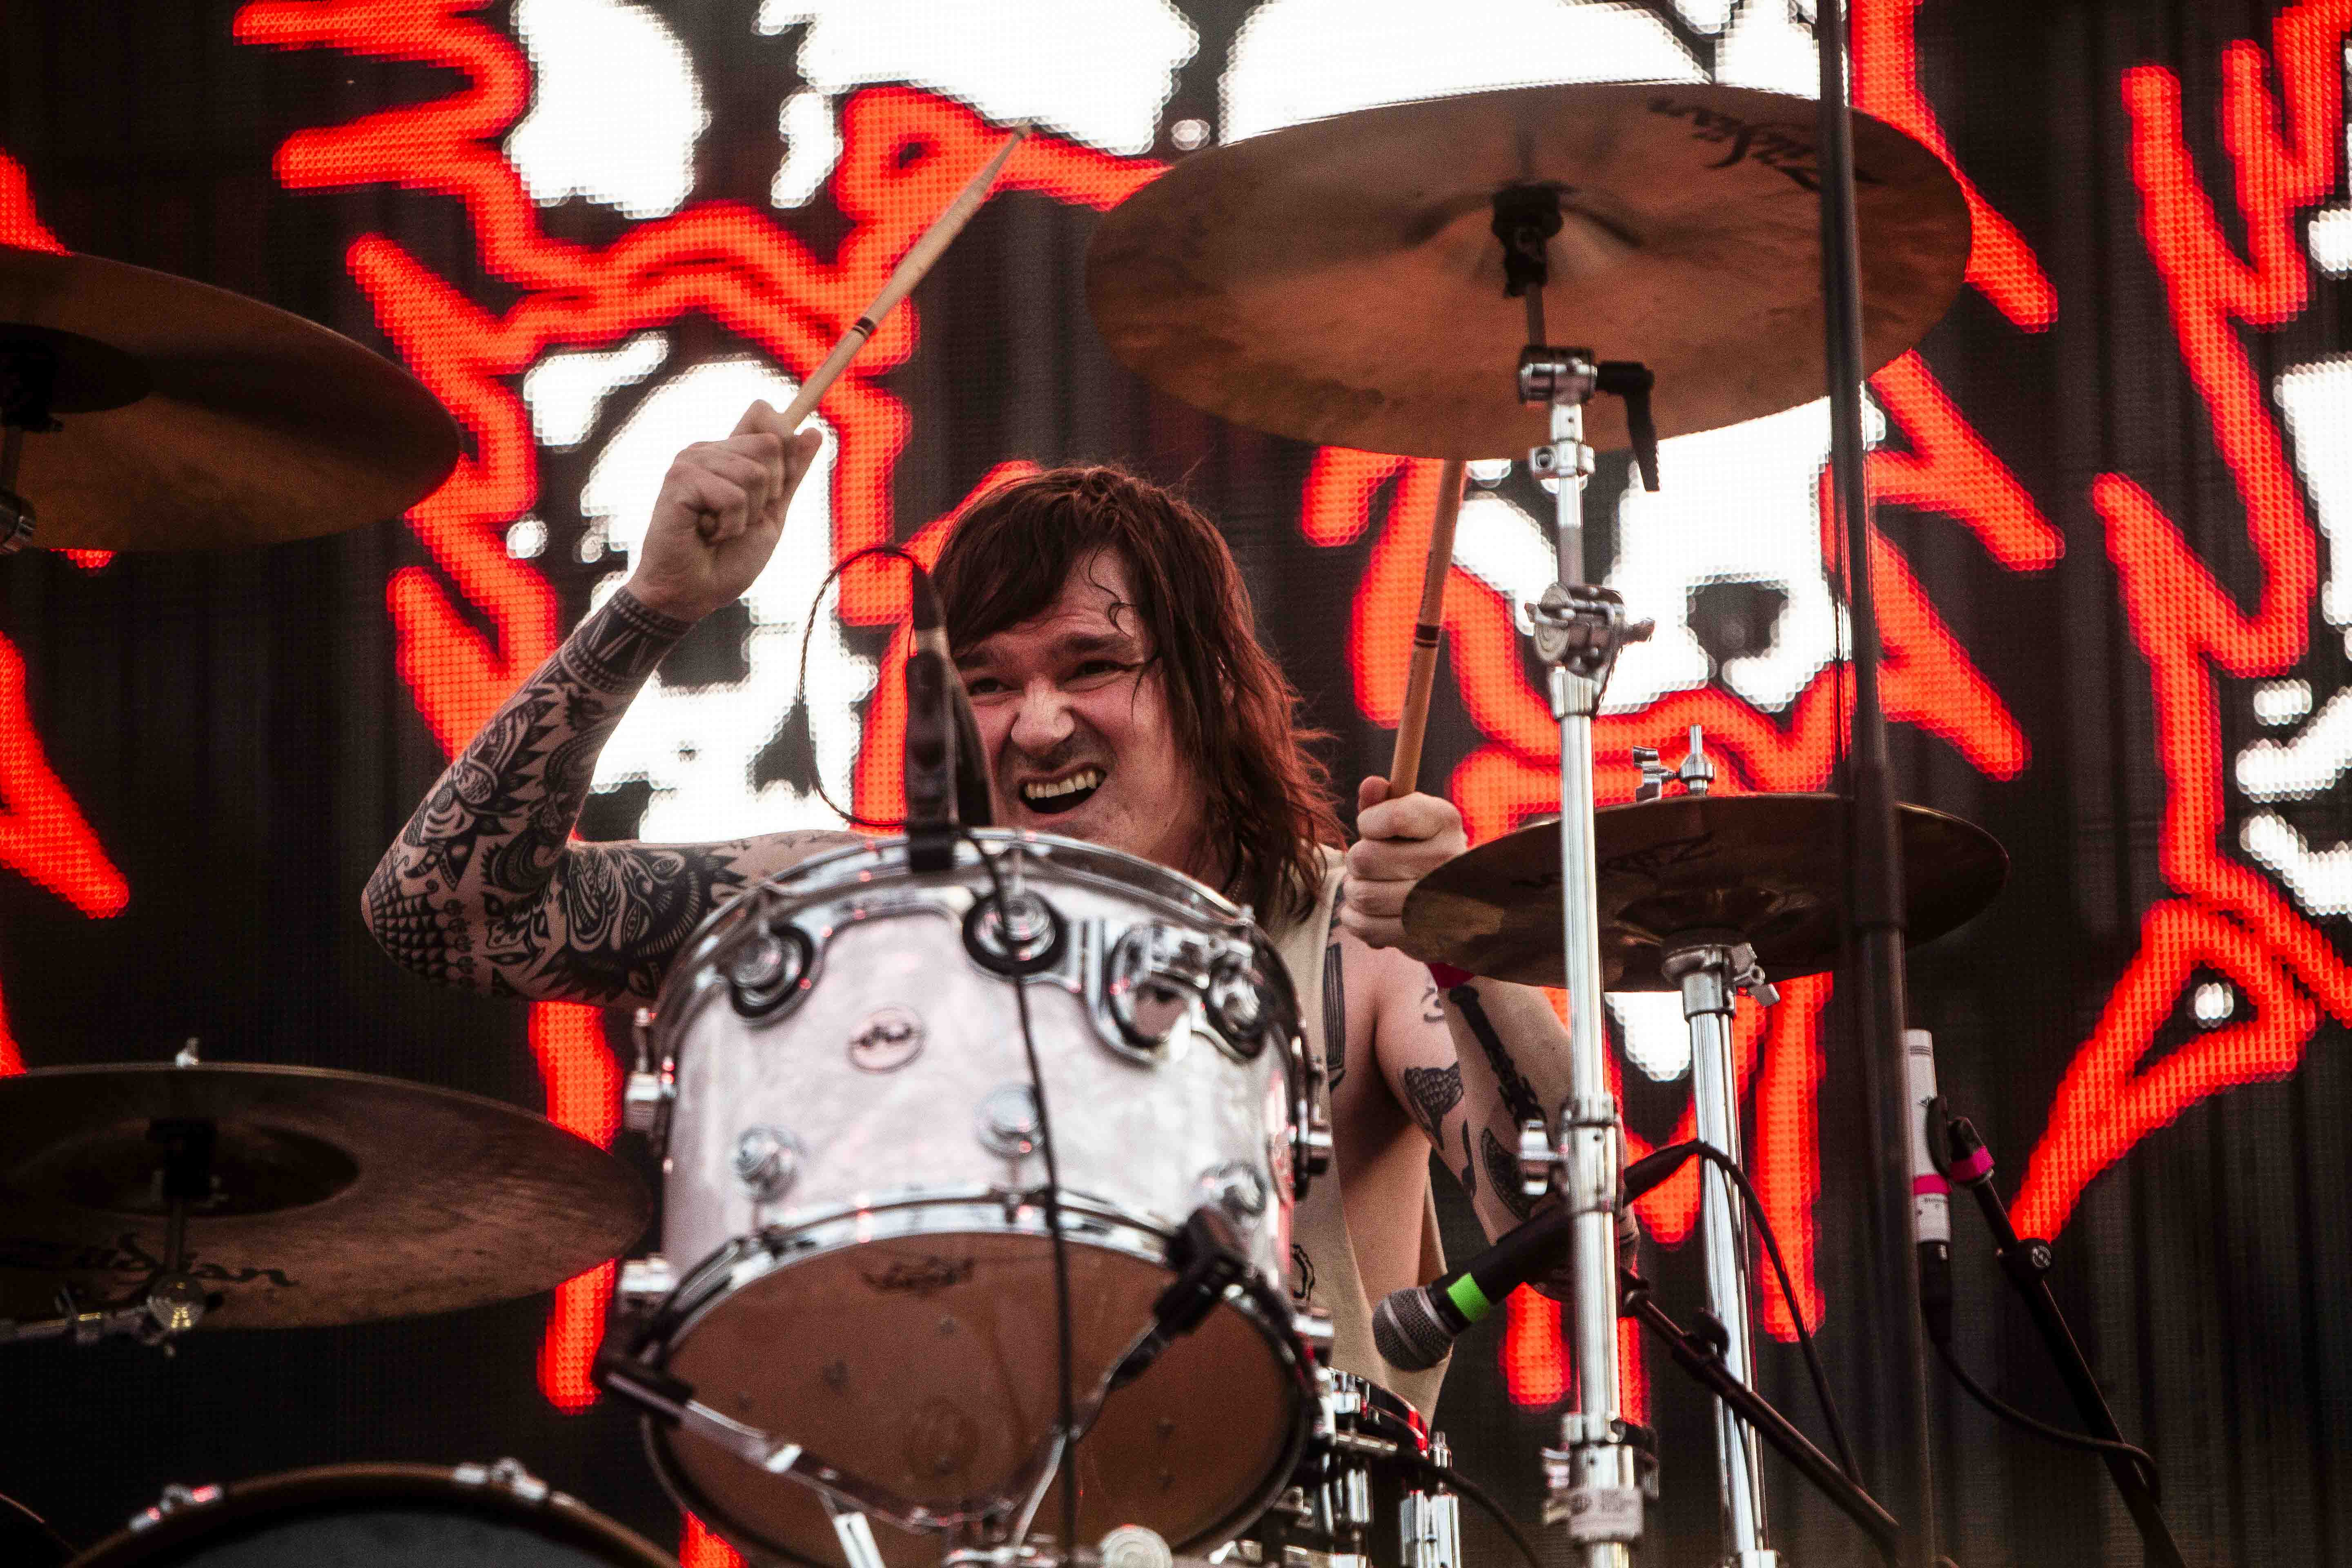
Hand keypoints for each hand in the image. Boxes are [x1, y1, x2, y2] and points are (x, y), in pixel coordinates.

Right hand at [626, 400, 822, 622]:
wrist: (694, 594)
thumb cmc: (728, 559)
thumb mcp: (772, 514)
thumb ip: (791, 475)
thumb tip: (813, 432)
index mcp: (729, 453)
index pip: (766, 416)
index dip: (784, 451)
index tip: (773, 493)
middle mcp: (708, 450)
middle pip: (772, 445)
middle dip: (769, 493)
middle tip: (737, 519)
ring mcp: (691, 461)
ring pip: (755, 473)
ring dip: (746, 516)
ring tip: (718, 530)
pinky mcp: (679, 479)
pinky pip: (732, 496)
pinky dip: (729, 526)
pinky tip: (704, 534)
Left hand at [1340, 777, 1467, 949]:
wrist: (1453, 901)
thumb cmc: (1420, 848)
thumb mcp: (1407, 818)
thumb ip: (1383, 802)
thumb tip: (1371, 784)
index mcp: (1444, 821)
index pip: (1393, 817)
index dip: (1369, 822)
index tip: (1372, 827)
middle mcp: (1446, 860)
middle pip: (1365, 858)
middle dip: (1357, 859)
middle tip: (1368, 862)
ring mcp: (1436, 902)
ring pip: (1361, 894)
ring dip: (1354, 889)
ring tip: (1369, 884)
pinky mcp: (1419, 935)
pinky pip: (1363, 925)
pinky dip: (1355, 917)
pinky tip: (1369, 909)